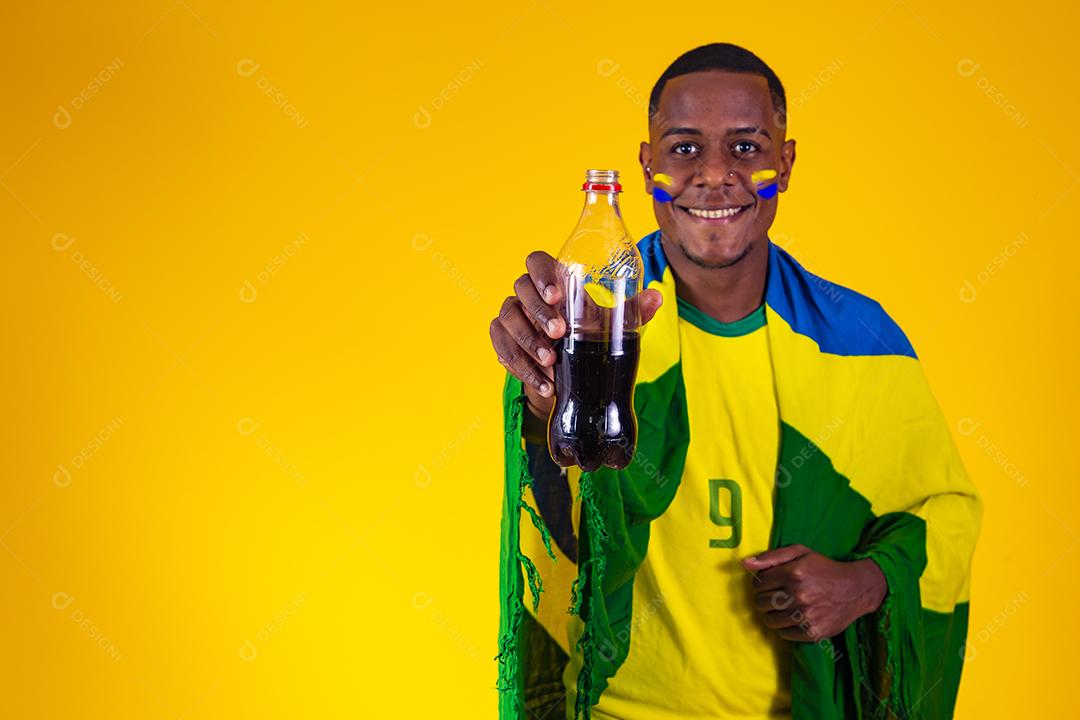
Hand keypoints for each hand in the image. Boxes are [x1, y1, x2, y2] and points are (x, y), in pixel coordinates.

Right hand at [489, 251, 662, 420]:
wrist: (565, 370)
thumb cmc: (587, 335)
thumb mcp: (609, 324)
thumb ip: (631, 311)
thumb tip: (656, 297)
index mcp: (551, 280)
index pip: (536, 261)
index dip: (543, 274)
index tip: (557, 296)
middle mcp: (526, 293)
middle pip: (520, 288)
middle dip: (538, 312)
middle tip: (559, 334)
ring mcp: (511, 316)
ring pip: (507, 319)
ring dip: (528, 342)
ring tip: (551, 362)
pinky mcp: (502, 341)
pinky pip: (502, 348)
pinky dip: (521, 367)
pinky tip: (543, 381)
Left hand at [741, 544, 886, 641]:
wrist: (856, 589)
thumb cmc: (825, 569)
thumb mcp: (800, 553)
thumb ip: (771, 557)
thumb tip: (745, 563)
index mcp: (793, 573)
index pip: (758, 583)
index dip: (761, 583)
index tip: (770, 583)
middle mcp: (799, 595)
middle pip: (761, 603)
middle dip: (765, 598)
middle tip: (777, 595)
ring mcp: (806, 616)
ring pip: (769, 620)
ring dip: (774, 614)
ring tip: (786, 607)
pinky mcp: (813, 633)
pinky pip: (784, 634)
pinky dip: (786, 627)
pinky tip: (796, 617)